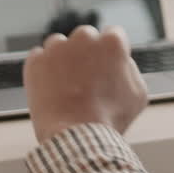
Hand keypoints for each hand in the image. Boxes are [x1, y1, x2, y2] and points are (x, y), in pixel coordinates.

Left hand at [23, 25, 148, 143]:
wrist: (75, 136)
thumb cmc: (110, 118)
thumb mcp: (138, 94)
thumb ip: (129, 68)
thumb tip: (119, 60)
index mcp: (112, 42)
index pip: (113, 35)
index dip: (111, 54)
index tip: (107, 68)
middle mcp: (84, 37)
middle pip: (86, 37)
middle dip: (86, 53)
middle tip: (86, 79)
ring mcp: (57, 48)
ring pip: (60, 45)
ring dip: (63, 59)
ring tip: (67, 87)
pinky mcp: (35, 60)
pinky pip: (39, 58)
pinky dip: (43, 70)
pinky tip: (51, 89)